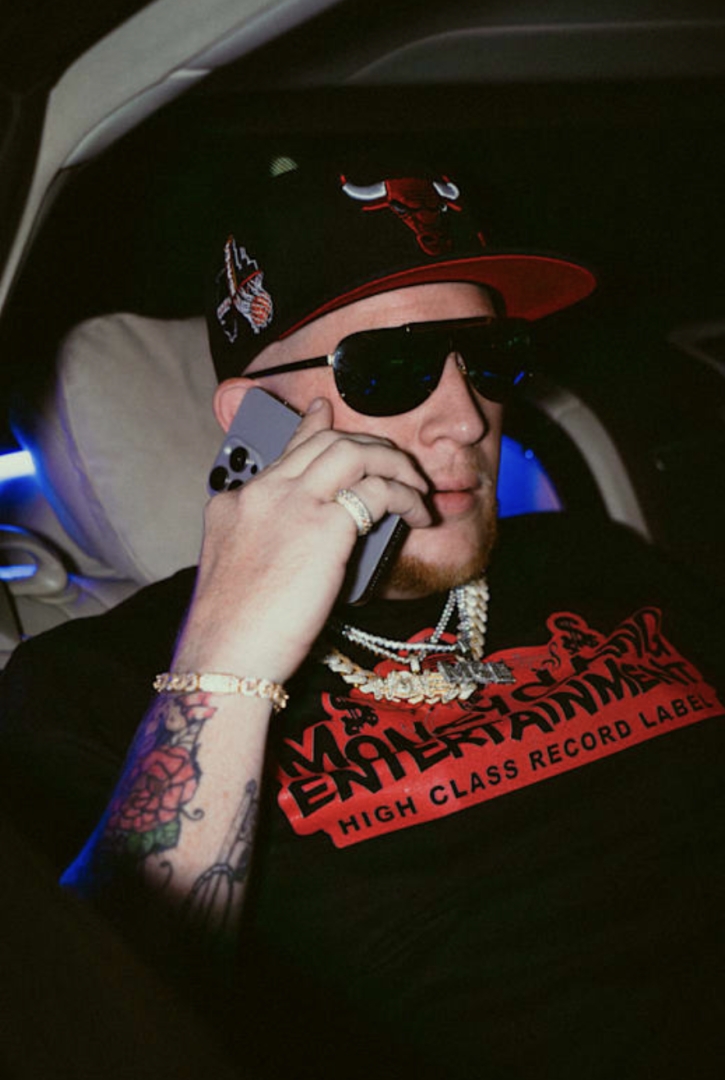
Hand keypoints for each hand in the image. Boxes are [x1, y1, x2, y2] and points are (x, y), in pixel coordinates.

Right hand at [173, 398, 430, 682]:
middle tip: (397, 466)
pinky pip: (378, 490)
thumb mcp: (240, 573)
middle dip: (370, 446)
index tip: (325, 411)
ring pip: (353, 451)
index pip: (283, 452)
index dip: (312, 428)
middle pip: (325, 442)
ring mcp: (291, 504)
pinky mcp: (324, 526)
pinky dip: (404, 496)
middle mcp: (260, 493)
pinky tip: (416, 515)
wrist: (225, 657)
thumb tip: (312, 542)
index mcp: (233, 504)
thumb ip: (268, 542)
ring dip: (392, 463)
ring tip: (415, 488)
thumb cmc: (234, 634)